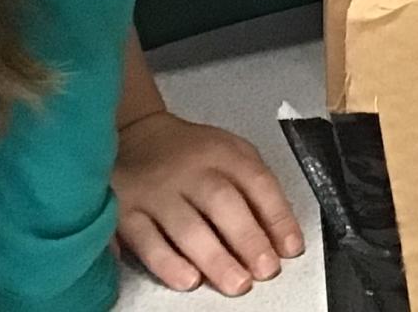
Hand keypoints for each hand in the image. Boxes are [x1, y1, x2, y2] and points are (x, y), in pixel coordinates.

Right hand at [114, 109, 305, 294]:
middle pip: (222, 204)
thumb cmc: (193, 152)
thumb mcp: (230, 151)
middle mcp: (191, 171)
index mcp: (223, 153)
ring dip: (214, 258)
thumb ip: (254, 185)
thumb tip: (279, 232)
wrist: (135, 135)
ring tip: (236, 283)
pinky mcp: (125, 212)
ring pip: (187, 227)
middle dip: (248, 239)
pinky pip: (146, 241)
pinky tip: (189, 281)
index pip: (257, 183)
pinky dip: (168, 263)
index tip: (291, 248)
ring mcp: (156, 192)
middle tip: (266, 270)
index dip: (278, 216)